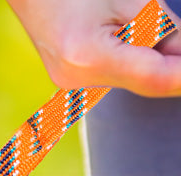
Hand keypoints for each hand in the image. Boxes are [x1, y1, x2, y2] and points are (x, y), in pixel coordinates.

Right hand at [7, 0, 180, 95]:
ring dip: (156, 60)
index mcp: (88, 57)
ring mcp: (71, 85)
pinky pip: (116, 75)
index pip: (156, 77)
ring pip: (133, 79)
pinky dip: (137, 60)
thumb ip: (165, 29)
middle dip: (174, 66)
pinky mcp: (71, 80)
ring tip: (140, 24)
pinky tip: (133, 36)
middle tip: (178, 37)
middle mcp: (76, 81)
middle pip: (145, 81)